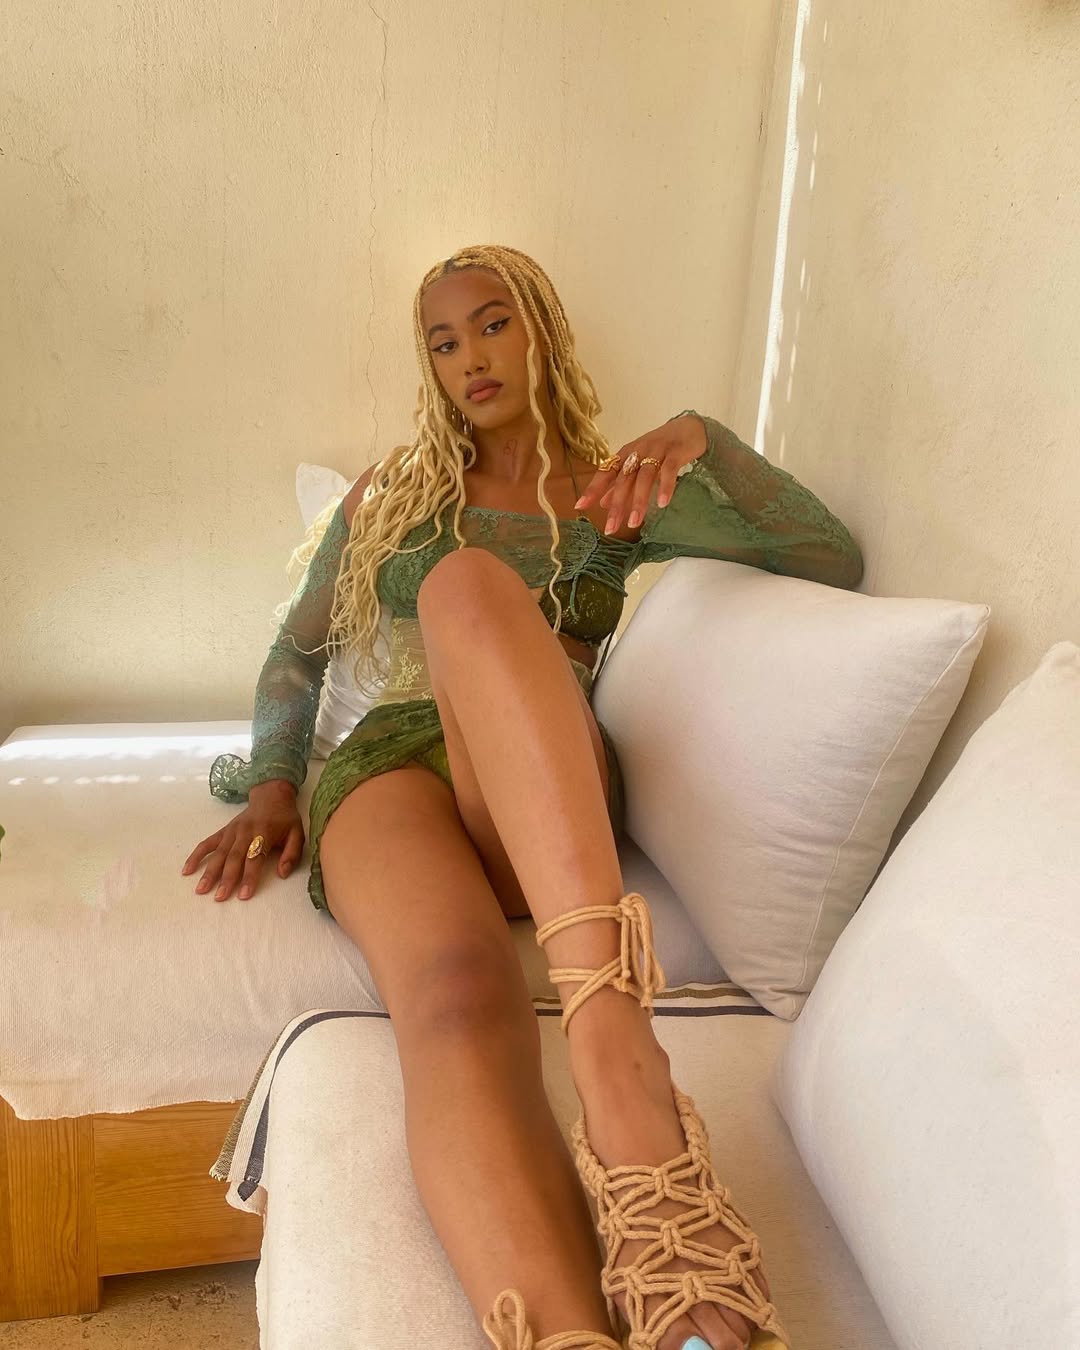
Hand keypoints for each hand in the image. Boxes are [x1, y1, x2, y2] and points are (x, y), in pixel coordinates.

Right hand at [182, 781, 304, 901]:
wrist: (271, 796)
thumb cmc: (285, 819)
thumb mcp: (297, 833)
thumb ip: (292, 854)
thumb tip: (282, 874)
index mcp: (264, 832)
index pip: (255, 858)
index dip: (249, 876)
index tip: (244, 895)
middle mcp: (245, 832)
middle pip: (234, 857)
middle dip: (226, 879)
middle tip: (220, 897)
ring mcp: (232, 831)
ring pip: (219, 853)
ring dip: (209, 872)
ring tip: (201, 890)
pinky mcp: (223, 831)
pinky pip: (207, 843)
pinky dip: (196, 856)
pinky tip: (187, 870)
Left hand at [573, 412, 707, 534]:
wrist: (691, 428)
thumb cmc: (661, 449)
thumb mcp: (638, 464)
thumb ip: (621, 483)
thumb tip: (603, 503)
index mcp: (626, 455)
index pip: (605, 472)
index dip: (593, 489)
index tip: (580, 506)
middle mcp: (638, 451)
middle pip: (623, 480)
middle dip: (616, 505)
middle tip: (611, 528)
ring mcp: (657, 451)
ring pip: (644, 477)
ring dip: (639, 501)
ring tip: (635, 523)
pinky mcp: (676, 452)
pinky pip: (669, 470)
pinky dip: (665, 486)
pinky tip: (662, 503)